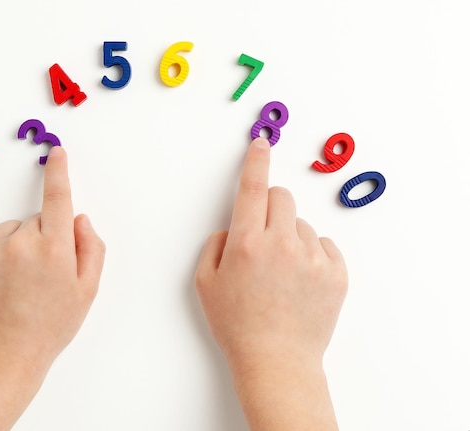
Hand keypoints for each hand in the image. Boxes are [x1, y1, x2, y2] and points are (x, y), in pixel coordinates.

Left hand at [0, 146, 104, 429]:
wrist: (2, 355)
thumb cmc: (49, 325)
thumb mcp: (86, 291)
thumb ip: (90, 248)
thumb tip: (80, 219)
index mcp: (54, 248)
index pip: (58, 198)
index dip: (59, 173)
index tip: (56, 154)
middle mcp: (20, 242)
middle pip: (35, 220)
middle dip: (42, 237)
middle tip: (41, 274)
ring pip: (8, 231)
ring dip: (14, 247)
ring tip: (16, 282)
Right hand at [195, 138, 347, 429]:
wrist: (276, 361)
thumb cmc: (238, 325)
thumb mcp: (205, 284)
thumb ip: (214, 245)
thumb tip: (232, 228)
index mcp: (246, 243)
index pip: (252, 187)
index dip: (255, 161)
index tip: (261, 143)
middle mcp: (281, 244)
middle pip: (282, 197)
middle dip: (271, 206)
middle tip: (264, 233)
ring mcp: (312, 258)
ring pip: (302, 224)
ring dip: (290, 237)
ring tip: (281, 273)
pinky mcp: (336, 272)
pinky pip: (324, 245)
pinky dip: (311, 255)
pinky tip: (300, 280)